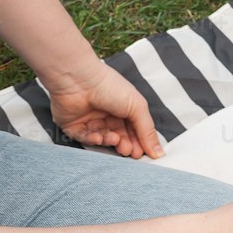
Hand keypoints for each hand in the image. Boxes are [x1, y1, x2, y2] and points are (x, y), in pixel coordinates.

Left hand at [47, 61, 164, 158]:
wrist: (79, 79)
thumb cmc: (109, 86)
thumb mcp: (137, 107)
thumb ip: (148, 131)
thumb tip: (159, 153)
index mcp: (122, 108)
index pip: (133, 130)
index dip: (138, 142)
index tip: (142, 153)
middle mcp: (106, 114)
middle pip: (118, 138)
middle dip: (124, 146)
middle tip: (128, 151)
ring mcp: (89, 120)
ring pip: (102, 140)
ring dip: (109, 142)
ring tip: (114, 139)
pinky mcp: (73, 126)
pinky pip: (84, 139)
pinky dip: (92, 140)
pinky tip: (98, 137)